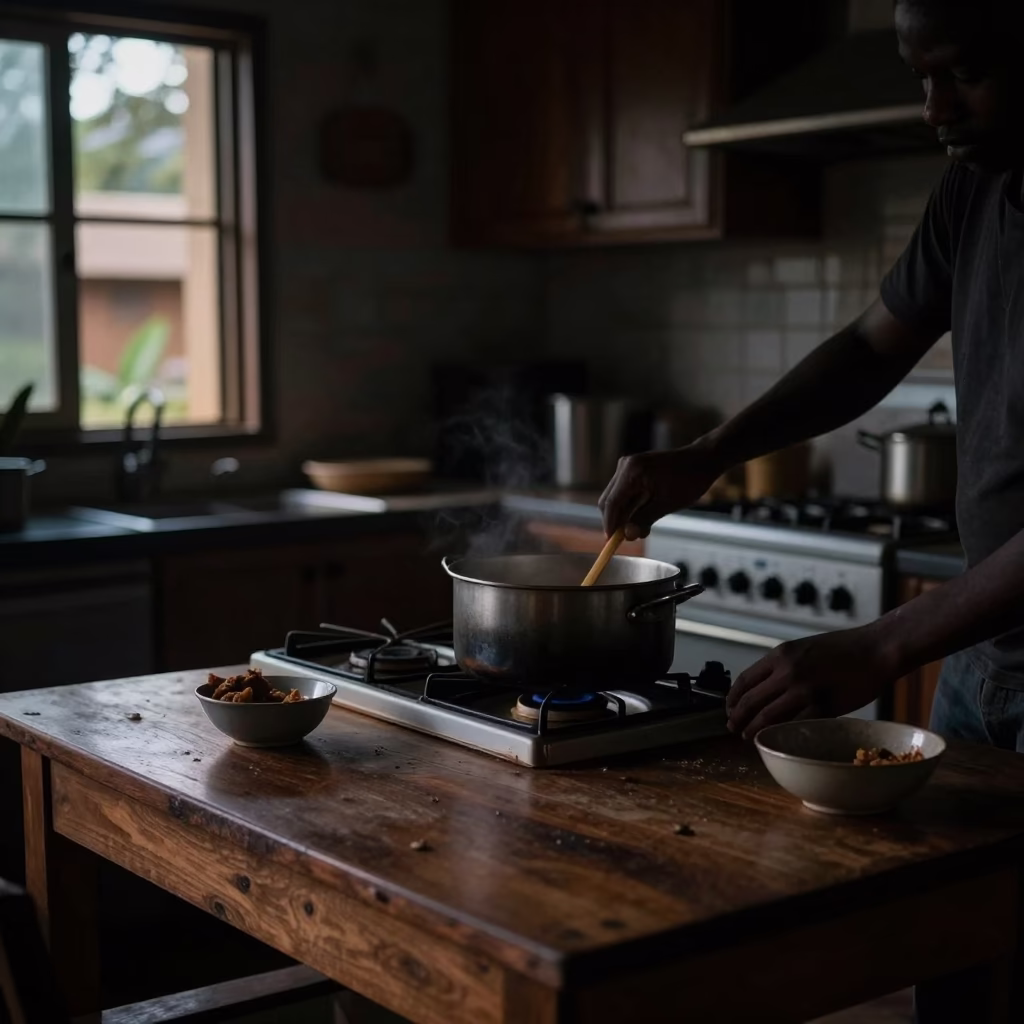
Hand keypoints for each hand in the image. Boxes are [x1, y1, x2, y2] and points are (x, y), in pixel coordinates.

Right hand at [598, 442, 724, 539]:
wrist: (701, 460)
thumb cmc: (688, 480)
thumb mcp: (666, 504)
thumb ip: (643, 519)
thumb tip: (627, 535)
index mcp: (632, 471)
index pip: (611, 503)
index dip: (610, 524)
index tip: (611, 543)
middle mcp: (625, 466)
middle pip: (608, 500)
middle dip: (616, 521)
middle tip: (630, 537)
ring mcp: (627, 466)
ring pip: (614, 498)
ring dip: (624, 515)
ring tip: (642, 527)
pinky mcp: (632, 470)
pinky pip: (623, 493)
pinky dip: (630, 507)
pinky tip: (643, 516)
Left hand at [726, 627, 898, 738]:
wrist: (877, 648)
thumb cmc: (844, 648)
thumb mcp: (803, 648)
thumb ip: (783, 666)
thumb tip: (765, 688)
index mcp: (781, 655)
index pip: (745, 680)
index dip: (733, 699)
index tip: (730, 709)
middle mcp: (788, 672)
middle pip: (751, 701)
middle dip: (738, 717)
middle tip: (733, 728)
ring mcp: (805, 690)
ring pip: (768, 716)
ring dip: (754, 729)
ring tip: (749, 736)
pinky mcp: (824, 706)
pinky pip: (795, 724)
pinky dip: (782, 733)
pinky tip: (778, 738)